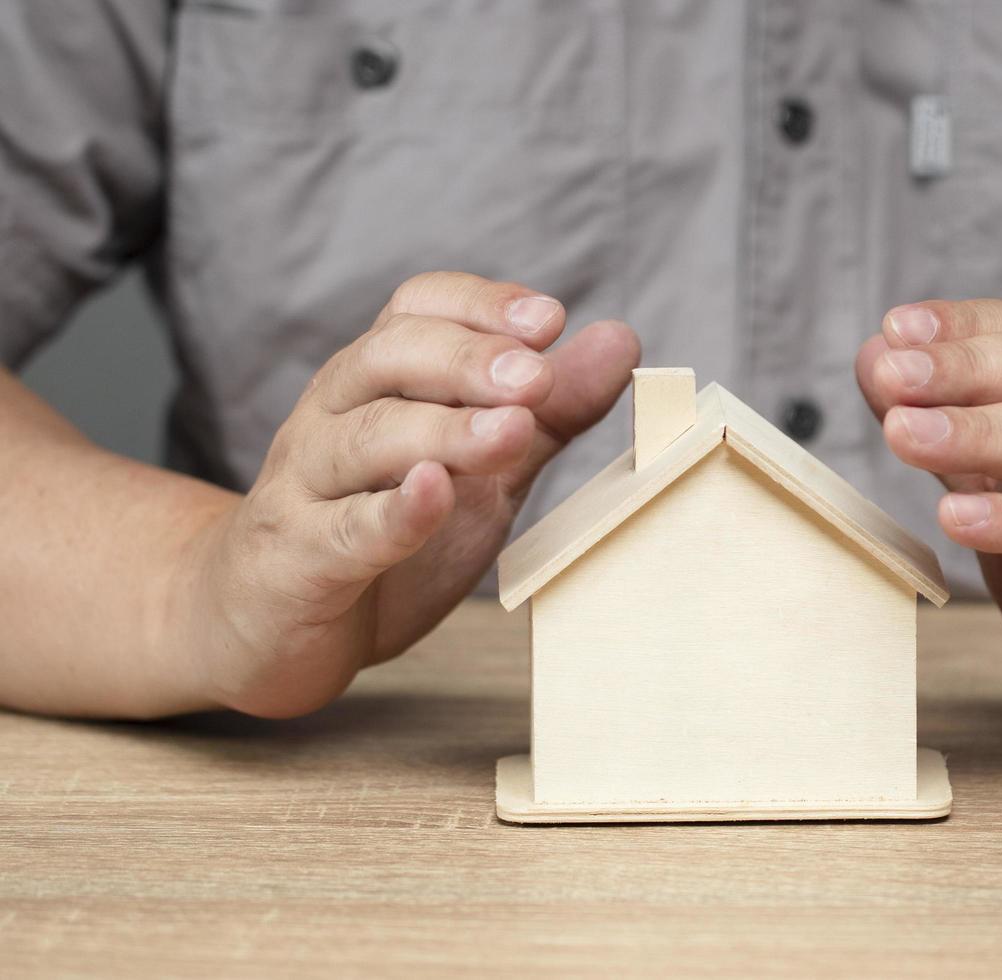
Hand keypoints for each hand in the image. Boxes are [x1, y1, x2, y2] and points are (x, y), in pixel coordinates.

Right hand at [175, 272, 639, 716]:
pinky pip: (343, 530)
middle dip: (468, 360)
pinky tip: (433, 493)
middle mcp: (332, 417)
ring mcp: (304, 487)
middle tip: (537, 375)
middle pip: (388, 359)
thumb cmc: (380, 532)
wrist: (265, 625)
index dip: (479, 305)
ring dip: (444, 430)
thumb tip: (621, 340)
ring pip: (366, 438)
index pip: (414, 311)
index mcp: (375, 383)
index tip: (549, 318)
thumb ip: (547, 411)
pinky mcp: (296, 561)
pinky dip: (392, 513)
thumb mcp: (480, 469)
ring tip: (512, 431)